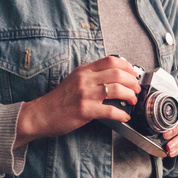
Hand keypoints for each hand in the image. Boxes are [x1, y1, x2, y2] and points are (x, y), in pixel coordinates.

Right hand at [15, 55, 139, 146]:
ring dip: (130, 95)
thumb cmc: (58, 100)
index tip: (133, 73)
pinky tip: (124, 116)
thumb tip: (113, 77)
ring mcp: (85, 95)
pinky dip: (121, 114)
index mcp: (84, 71)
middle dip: (132, 81)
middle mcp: (85, 80)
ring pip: (116, 89)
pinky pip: (110, 111)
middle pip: (117, 74)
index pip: (111, 60)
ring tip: (132, 100)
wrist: (41, 114)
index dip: (127, 66)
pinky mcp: (85, 111)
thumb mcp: (74, 80)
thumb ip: (91, 76)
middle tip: (136, 88)